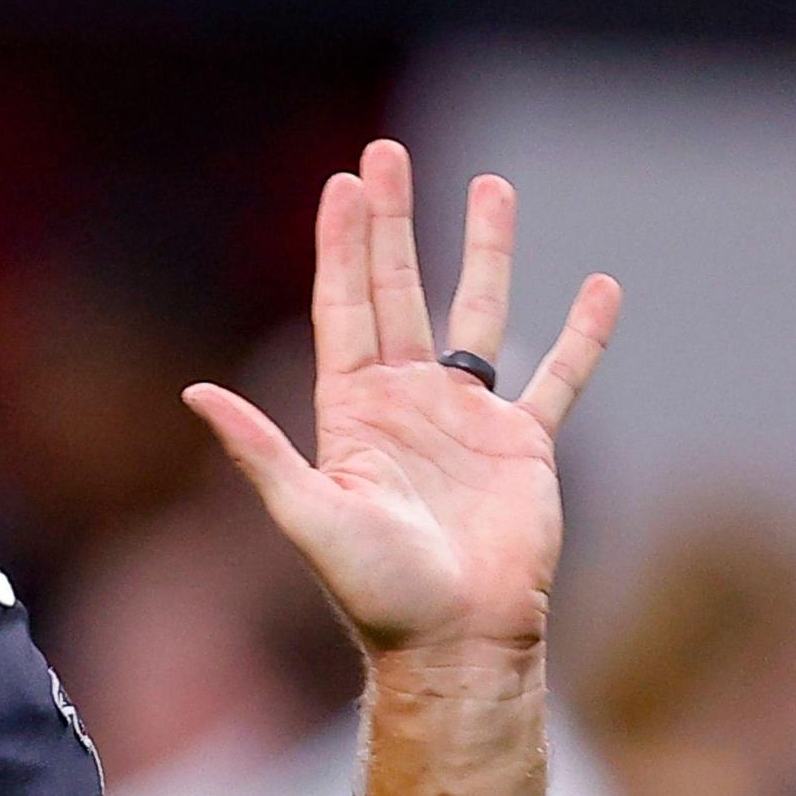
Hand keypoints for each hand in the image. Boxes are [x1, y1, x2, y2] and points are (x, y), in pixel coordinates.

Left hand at [186, 140, 619, 672]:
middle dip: (393, 222)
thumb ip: (258, 451)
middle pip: (399, 290)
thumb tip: (196, 392)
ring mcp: (466, 420)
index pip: (345, 306)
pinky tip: (599, 288)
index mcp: (352, 412)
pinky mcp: (525, 447)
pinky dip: (581, 335)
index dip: (343, 244)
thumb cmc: (378, 594)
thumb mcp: (308, 516)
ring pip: (477, 313)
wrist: (455, 643)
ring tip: (490, 187)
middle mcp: (407, 404)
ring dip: (483, 251)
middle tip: (389, 152)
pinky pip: (557, 376)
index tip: (345, 183)